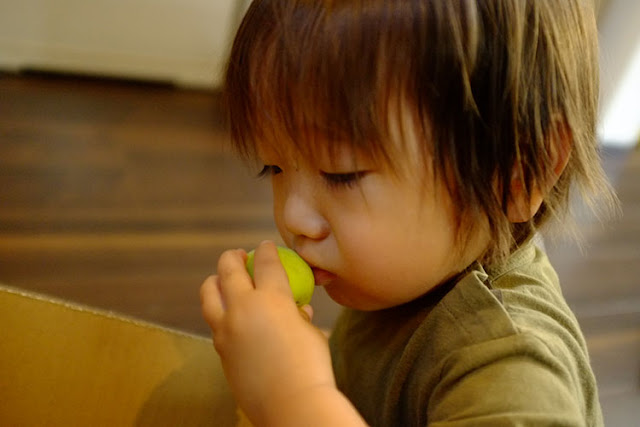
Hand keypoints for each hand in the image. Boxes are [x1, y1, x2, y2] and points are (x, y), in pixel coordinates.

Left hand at [200, 241, 335, 424]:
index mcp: (271, 298)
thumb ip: (299, 316)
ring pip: (209, 293)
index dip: (265, 250)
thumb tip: (299, 311)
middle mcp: (243, 308)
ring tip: (221, 280)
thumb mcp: (311, 333)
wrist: (291, 402)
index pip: (265, 262)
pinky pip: (215, 322)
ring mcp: (226, 329)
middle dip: (232, 257)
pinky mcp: (220, 350)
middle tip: (237, 255)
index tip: (265, 246)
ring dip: (215, 281)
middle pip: (228, 269)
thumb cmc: (310, 366)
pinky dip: (219, 312)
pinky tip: (229, 316)